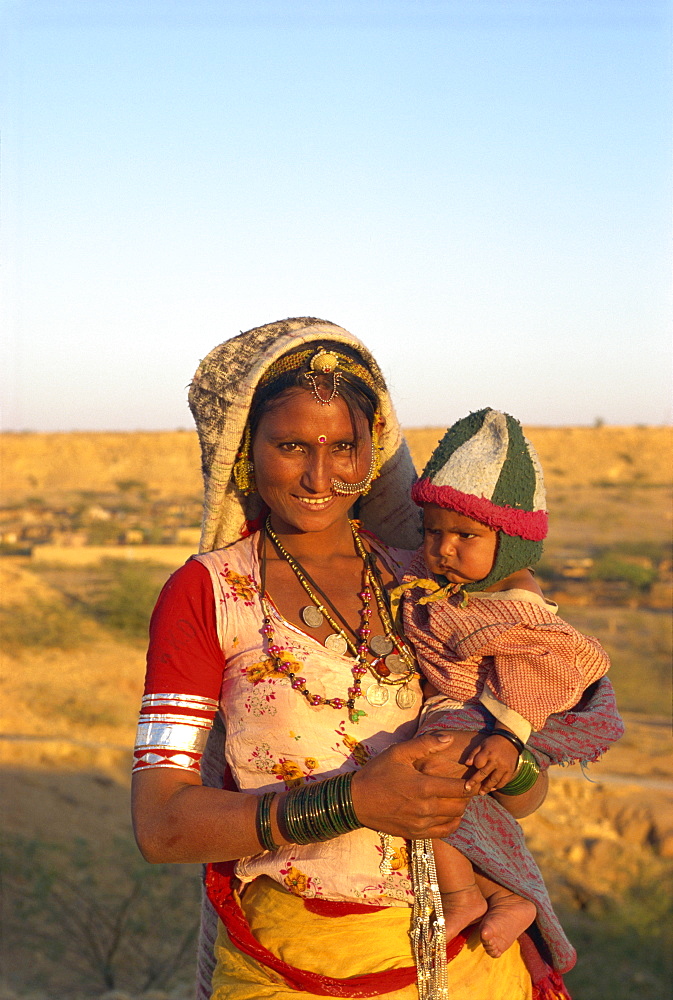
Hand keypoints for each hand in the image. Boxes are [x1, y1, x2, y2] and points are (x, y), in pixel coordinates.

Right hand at [351, 732, 474, 839]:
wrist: (356, 801)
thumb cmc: (377, 773)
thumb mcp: (398, 752)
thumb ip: (425, 744)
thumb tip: (449, 738)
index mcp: (424, 787)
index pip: (460, 788)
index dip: (470, 782)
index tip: (472, 777)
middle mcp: (426, 809)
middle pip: (460, 805)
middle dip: (466, 795)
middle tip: (465, 786)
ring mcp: (421, 824)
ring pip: (454, 818)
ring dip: (459, 808)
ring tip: (456, 797)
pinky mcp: (416, 833)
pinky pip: (444, 832)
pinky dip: (452, 823)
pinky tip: (448, 813)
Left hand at [465, 735, 518, 793]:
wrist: (510, 741)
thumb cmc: (492, 743)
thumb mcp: (482, 744)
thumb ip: (473, 754)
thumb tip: (466, 764)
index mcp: (488, 752)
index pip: (478, 763)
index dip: (476, 765)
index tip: (475, 767)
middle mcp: (496, 761)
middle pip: (484, 774)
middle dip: (475, 782)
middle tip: (467, 788)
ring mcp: (504, 767)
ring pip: (494, 780)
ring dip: (487, 788)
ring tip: (481, 793)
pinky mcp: (510, 771)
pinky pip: (503, 781)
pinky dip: (498, 786)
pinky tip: (493, 789)